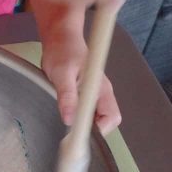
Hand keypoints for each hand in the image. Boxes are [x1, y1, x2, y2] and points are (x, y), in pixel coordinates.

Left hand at [33, 0, 121, 133]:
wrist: (60, 37)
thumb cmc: (62, 50)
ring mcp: (95, 93)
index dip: (98, 130)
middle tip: (71, 132)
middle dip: (91, 130)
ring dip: (83, 124)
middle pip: (106, 121)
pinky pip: (88, 111)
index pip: (111, 117)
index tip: (80, 134)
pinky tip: (66, 115)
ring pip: (96, 117)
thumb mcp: (61, 73)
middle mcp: (102, 92)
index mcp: (101, 88)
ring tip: (67, 124)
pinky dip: (79, 117)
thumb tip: (70, 119)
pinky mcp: (86, 93)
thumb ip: (67, 95)